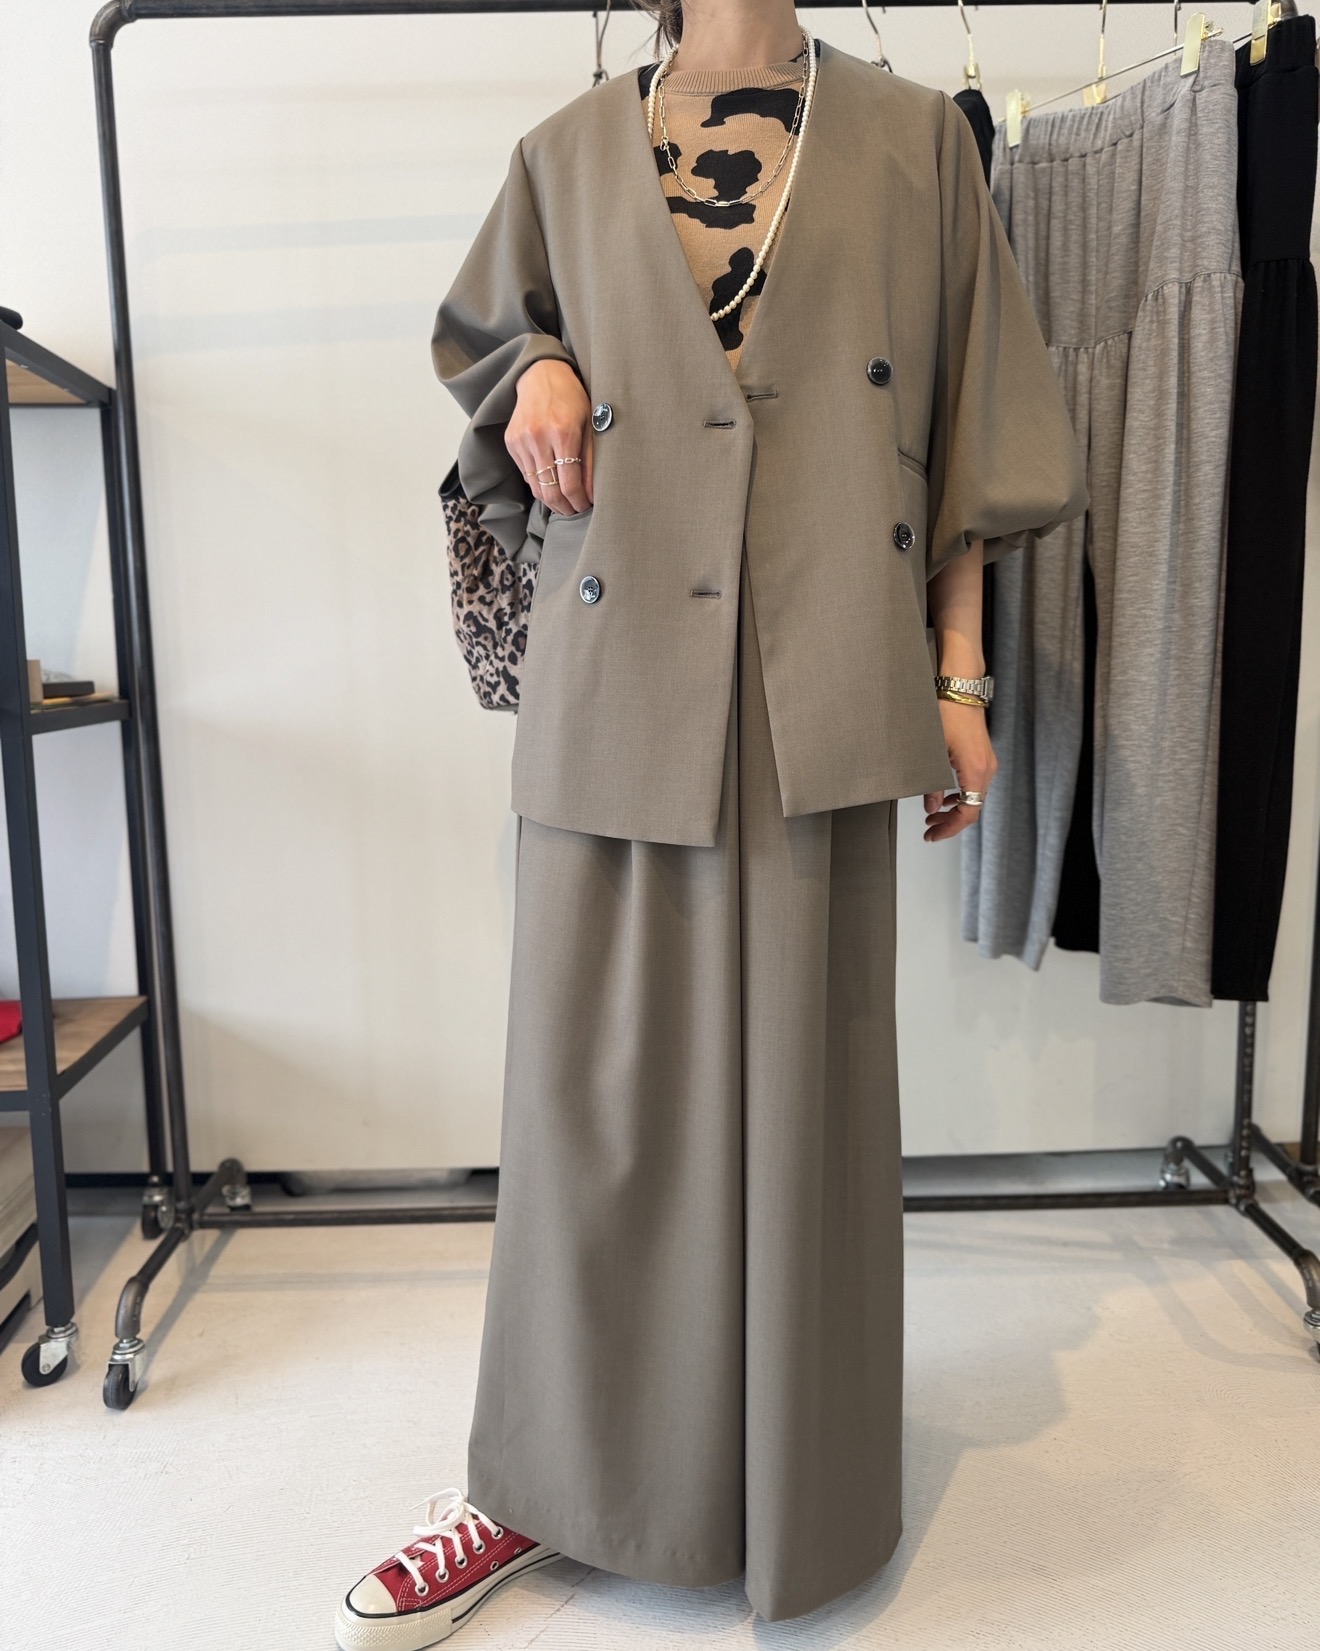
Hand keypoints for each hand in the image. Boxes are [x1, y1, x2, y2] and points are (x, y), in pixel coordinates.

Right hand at [506, 359, 593, 515]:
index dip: (578, 502)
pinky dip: (539, 484)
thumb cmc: (572, 398)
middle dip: (564, 507)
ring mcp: (521, 440)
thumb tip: (592, 494)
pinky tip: (550, 483)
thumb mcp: (590, 425)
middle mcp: (538, 438)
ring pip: (535, 487)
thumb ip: (591, 460)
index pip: (569, 484)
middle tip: (575, 511)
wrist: (541, 375)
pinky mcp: (511, 442)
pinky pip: (526, 475)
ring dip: (550, 500)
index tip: (586, 507)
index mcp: (563, 433)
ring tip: (564, 502)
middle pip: (550, 492)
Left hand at [923, 699, 996, 841]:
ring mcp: (987, 762)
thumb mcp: (933, 752)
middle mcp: (987, 769)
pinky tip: (946, 798)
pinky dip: (961, 796)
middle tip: (930, 828)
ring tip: (934, 815)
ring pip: (975, 797)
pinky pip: (975, 785)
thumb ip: (933, 785)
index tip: (933, 834)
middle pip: (973, 808)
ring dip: (955, 809)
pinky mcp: (983, 756)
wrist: (960, 688)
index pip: (968, 813)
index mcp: (976, 771)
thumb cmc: (947, 713)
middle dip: (950, 822)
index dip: (950, 828)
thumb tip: (932, 808)